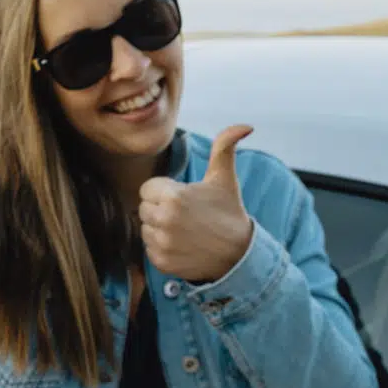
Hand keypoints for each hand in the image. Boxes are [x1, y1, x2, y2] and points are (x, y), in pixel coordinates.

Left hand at [138, 125, 255, 282]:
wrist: (239, 254)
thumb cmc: (228, 212)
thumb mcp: (224, 178)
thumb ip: (224, 147)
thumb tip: (244, 126)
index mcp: (174, 196)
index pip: (147, 188)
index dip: (163, 191)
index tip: (182, 197)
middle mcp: (164, 220)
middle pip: (144, 208)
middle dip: (160, 209)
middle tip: (184, 214)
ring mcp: (162, 243)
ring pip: (144, 228)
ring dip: (159, 228)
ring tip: (184, 230)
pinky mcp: (161, 262)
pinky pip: (148, 248)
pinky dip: (161, 247)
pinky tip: (182, 245)